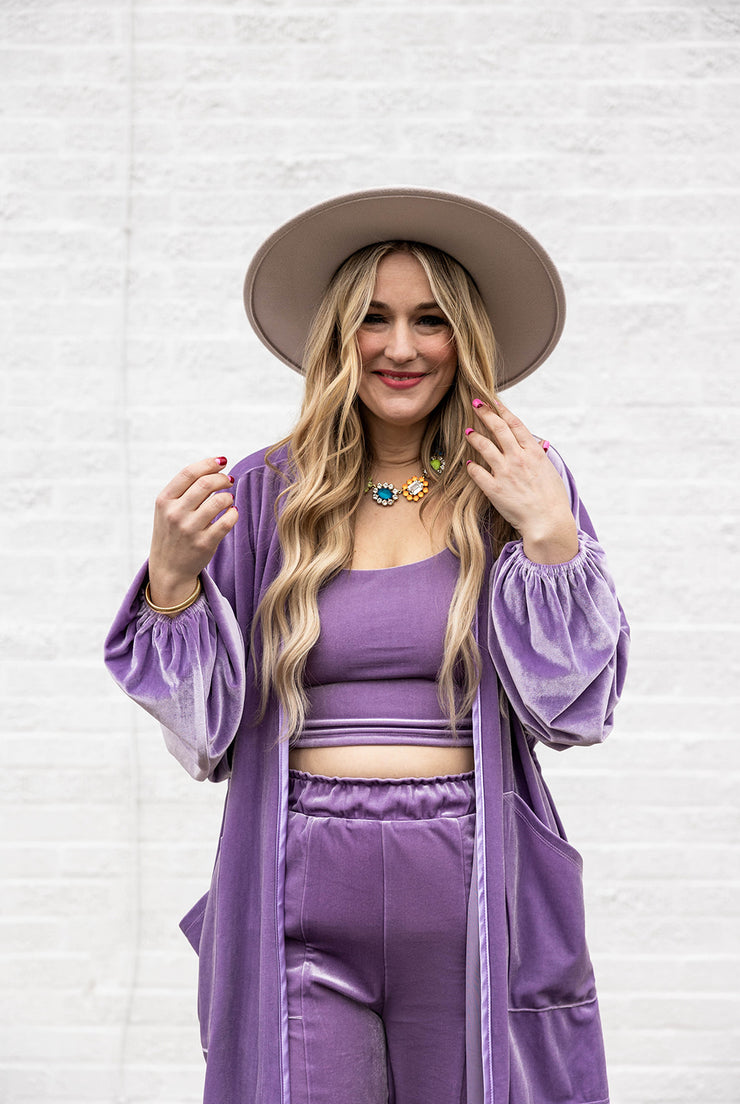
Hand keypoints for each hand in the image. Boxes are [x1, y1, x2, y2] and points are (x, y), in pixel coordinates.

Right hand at [148, 457, 237, 606]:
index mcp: (164, 501)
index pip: (189, 473)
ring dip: (229, 497)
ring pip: (219, 501)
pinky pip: (227, 521)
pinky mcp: (205, 543)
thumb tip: (216, 467)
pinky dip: (233, 514)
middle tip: (229, 480)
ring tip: (228, 500)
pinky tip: (231, 513)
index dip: (209, 464)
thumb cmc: (172, 532)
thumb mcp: (167, 509)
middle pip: (206, 484)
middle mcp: (175, 514)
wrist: (168, 568)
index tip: (222, 461)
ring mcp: (190, 529)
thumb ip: (185, 489)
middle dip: (222, 478)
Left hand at [465, 400, 578, 563]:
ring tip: (468, 432)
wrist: (548, 523)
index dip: (503, 410)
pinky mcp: (494, 489)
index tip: (493, 401)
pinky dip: (471, 466)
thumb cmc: (553, 500)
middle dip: (485, 413)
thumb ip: (540, 456)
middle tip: (475, 404)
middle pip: (498, 429)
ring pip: (484, 446)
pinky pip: (477, 473)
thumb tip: (536, 444)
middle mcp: (518, 458)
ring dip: (474, 437)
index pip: (515, 424)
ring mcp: (505, 473)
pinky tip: (468, 463)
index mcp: (534, 453)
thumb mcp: (550, 472)